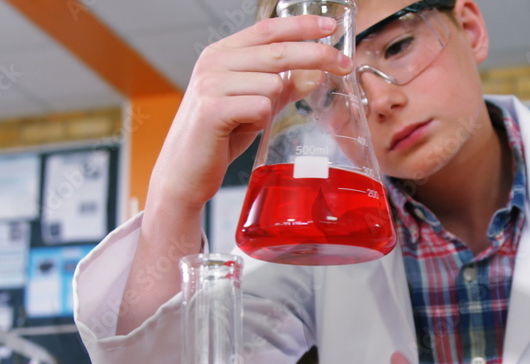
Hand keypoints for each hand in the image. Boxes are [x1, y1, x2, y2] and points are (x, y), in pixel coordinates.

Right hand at [149, 15, 353, 209]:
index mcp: (221, 53)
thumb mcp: (253, 106)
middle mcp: (213, 62)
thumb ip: (281, 87)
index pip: (268, 29)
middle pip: (278, 50)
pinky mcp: (212, 110)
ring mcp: (211, 84)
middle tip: (345, 65)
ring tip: (246, 122)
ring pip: (272, 83)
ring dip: (270, 106)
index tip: (331, 28)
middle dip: (317, 56)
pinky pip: (260, 107)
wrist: (184, 172)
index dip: (302, 25)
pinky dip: (258, 121)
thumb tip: (316, 72)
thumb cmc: (217, 137)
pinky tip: (238, 131)